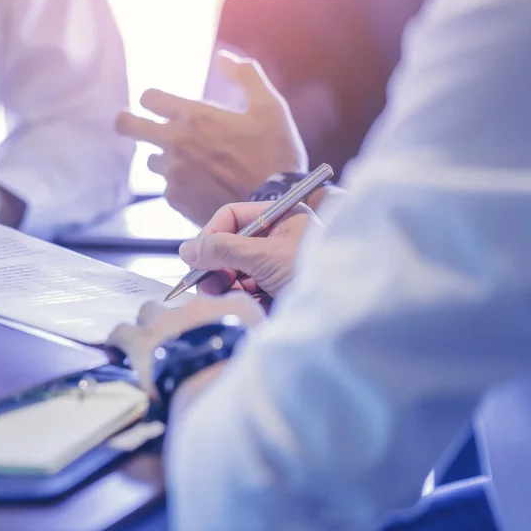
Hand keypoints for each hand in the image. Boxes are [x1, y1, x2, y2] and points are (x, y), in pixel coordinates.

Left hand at [108, 293, 264, 396]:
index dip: (216, 322)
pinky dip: (120, 339)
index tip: (214, 337)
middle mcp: (197, 309)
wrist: (216, 383)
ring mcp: (166, 322)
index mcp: (233, 309)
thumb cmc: (248, 371)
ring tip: (149, 345)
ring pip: (150, 312)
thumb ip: (259, 340)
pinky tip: (118, 349)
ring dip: (150, 326)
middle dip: (180, 320)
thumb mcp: (268, 350)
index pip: (227, 304)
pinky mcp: (140, 341)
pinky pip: (121, 332)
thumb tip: (254, 348)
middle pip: (185, 305)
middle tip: (180, 344)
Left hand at [116, 52, 307, 225]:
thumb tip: (222, 57)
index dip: (153, 100)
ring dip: (166, 159)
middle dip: (127, 122)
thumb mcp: (270, 107)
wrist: (276, 205)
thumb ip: (246, 76)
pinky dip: (180, 186)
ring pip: (152, 161)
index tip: (159, 105)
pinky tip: (204, 187)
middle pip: (127, 126)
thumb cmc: (276, 154)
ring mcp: (172, 173)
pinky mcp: (175, 199)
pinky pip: (167, 188)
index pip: (149, 98)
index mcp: (195, 116)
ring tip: (195, 164)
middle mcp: (175, 143)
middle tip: (130, 124)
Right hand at [179, 201, 318, 301]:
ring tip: (220, 298)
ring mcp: (276, 266)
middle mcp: (278, 238)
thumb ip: (222, 250)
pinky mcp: (275, 291)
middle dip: (215, 265)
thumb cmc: (311, 273)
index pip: (233, 216)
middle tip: (204, 285)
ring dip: (223, 285)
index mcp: (281, 218)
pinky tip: (239, 306)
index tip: (195, 257)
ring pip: (234, 270)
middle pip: (230, 245)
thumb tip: (186, 249)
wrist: (344, 313)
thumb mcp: (263, 256)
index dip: (211, 234)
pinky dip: (237, 298)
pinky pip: (244, 290)